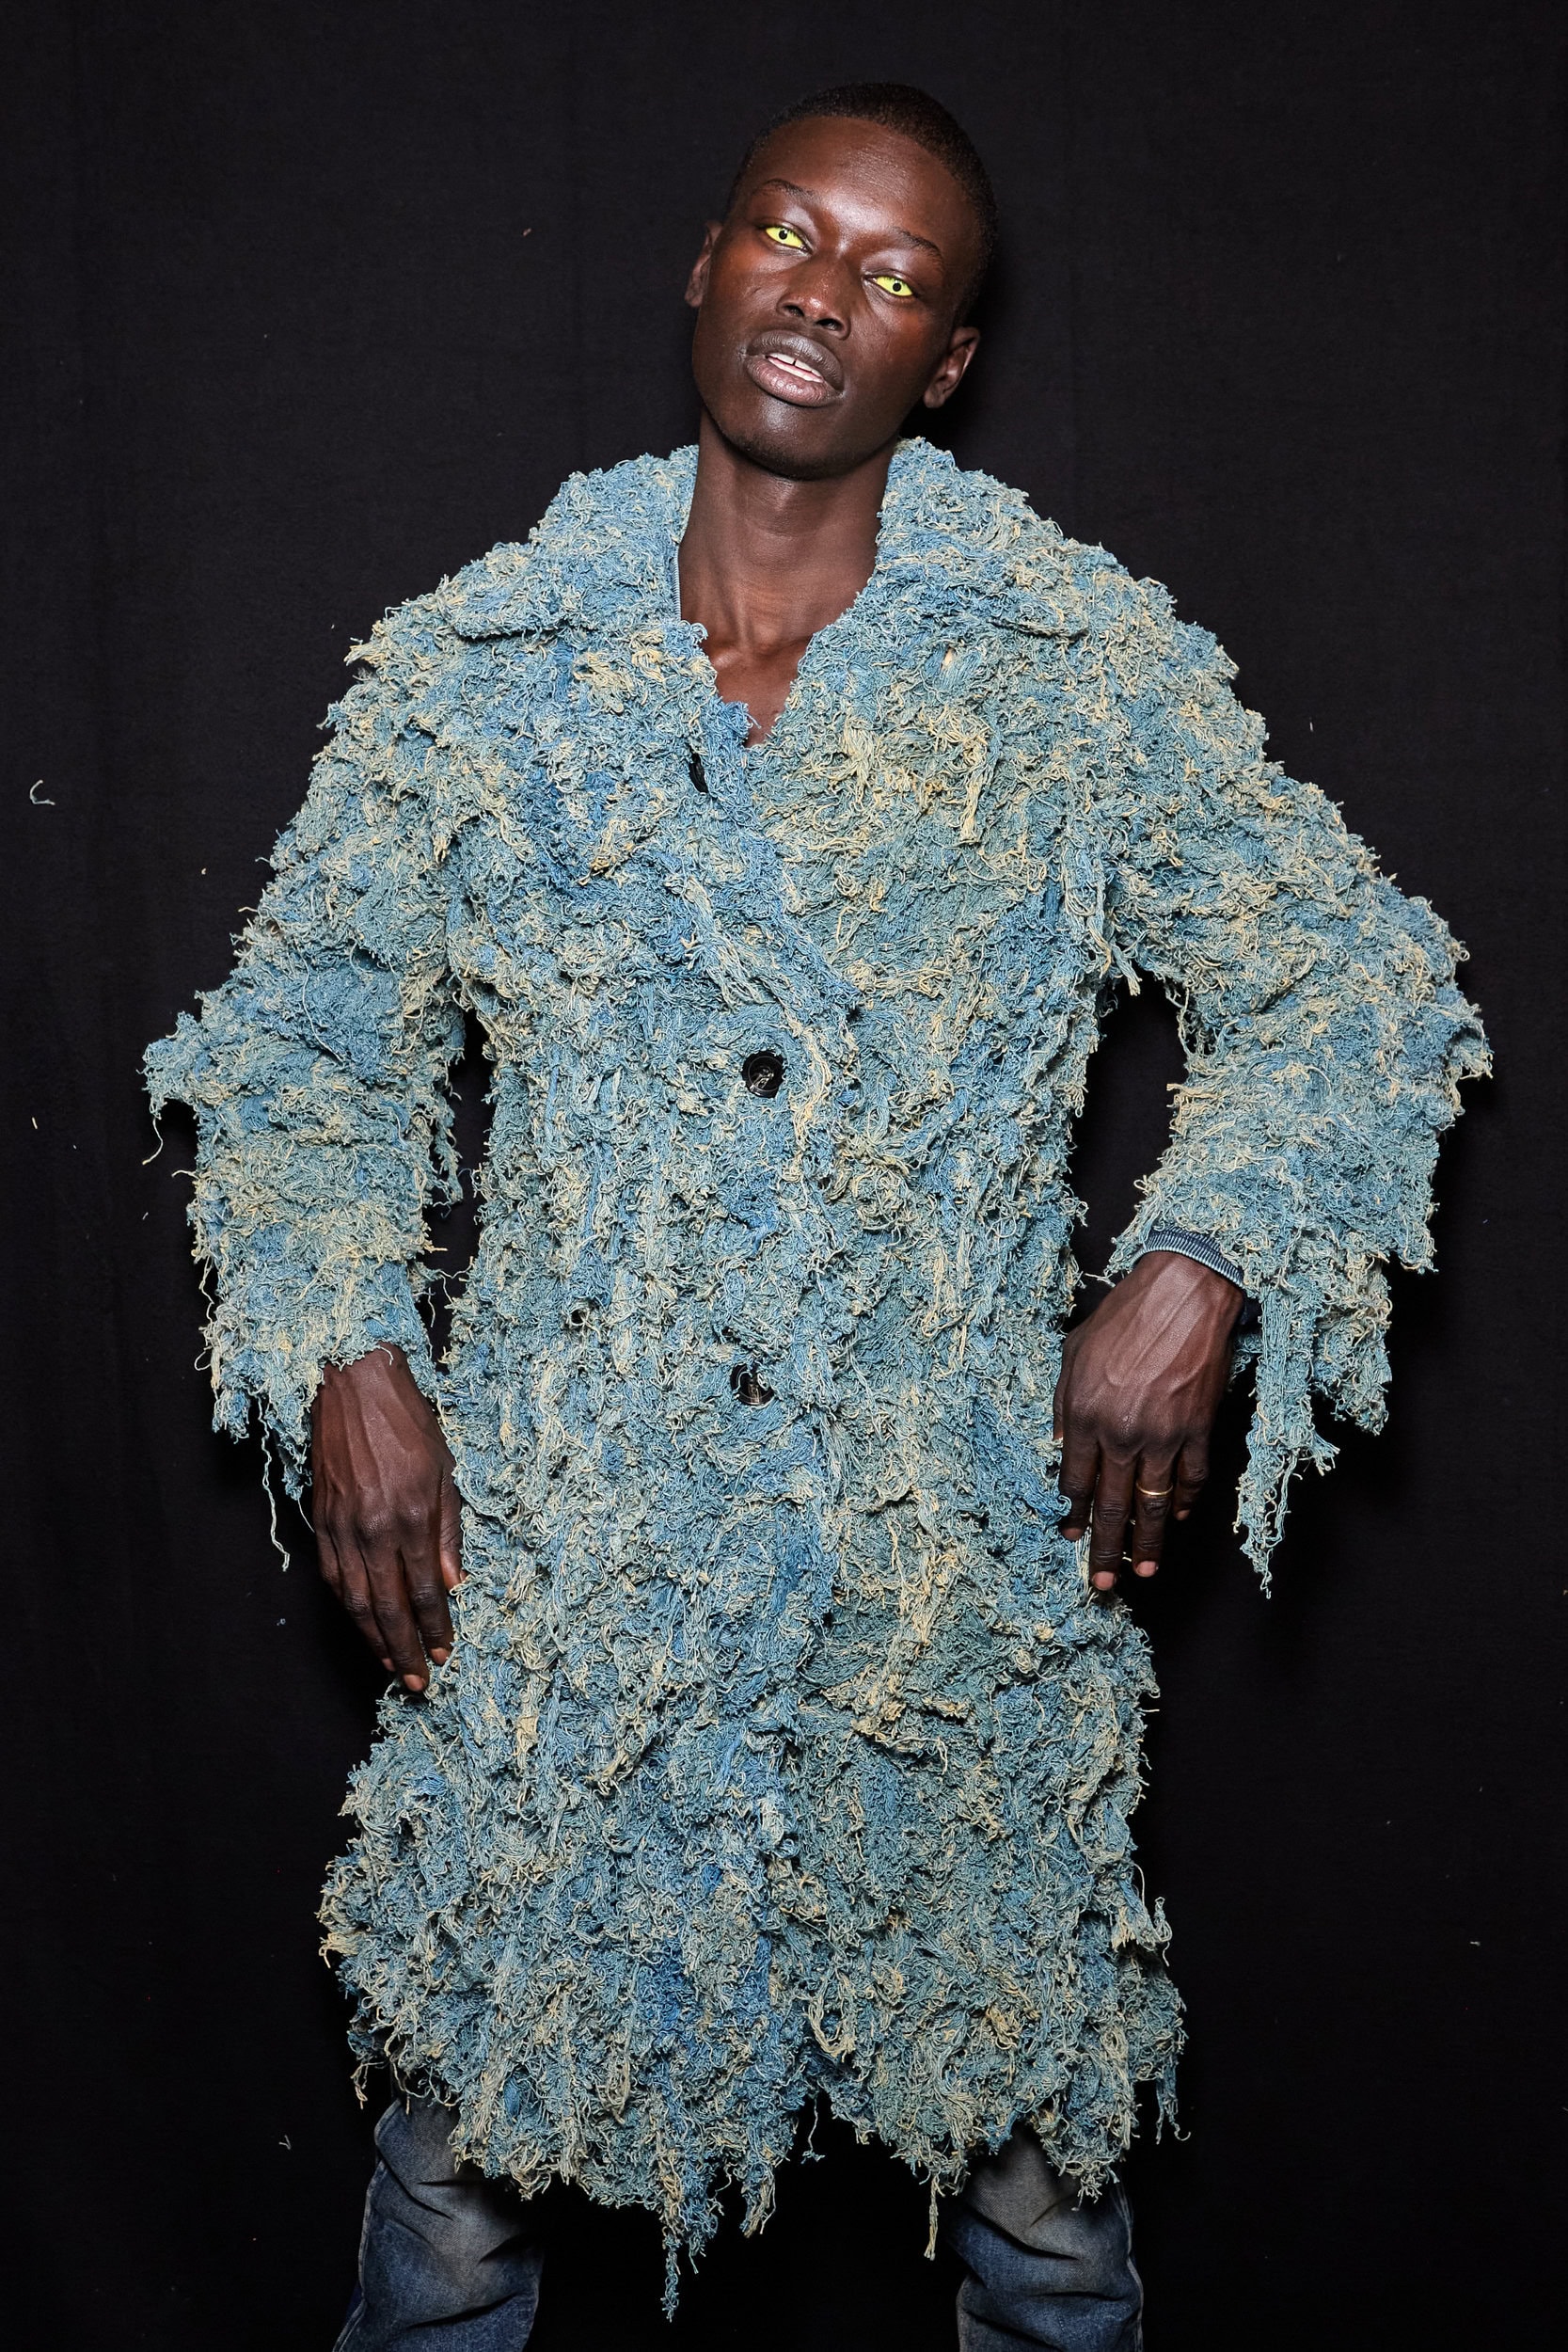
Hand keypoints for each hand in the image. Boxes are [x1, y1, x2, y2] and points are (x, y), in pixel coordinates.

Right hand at [310, 1346, 461, 1688]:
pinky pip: (332, 1579)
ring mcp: (342, 1528)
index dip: (435, 1627)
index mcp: (411, 1515)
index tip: (445, 1652)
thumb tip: (453, 1584)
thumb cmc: (407, 1424)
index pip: (425, 1589)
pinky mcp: (320, 1522)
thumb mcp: (444, 1471)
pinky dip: (347, 1610)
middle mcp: (373, 1529)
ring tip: (391, 1667)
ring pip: (354, 1601)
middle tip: (418, 1683)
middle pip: (388, 1607)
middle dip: (404, 1649)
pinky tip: (361, 1627)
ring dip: (373, 1640)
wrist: (353, 1386)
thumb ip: (449, 1531)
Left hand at [1053, 1252, 1244, 1593]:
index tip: (1072, 1536)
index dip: (1074, 1513)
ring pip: (1152, 1504)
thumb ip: (1064, 1403)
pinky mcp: (1198, 1429)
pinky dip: (1185, 1503)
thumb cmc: (1124, 1316)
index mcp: (1084, 1414)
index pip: (1075, 1481)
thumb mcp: (1073, 1353)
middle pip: (1111, 1505)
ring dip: (1147, 1543)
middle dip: (1104, 1548)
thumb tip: (1062, 1444)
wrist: (1183, 1292)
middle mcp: (1120, 1433)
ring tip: (1142, 1572)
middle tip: (1101, 1583)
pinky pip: (1191, 1478)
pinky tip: (1177, 1518)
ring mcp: (1162, 1435)